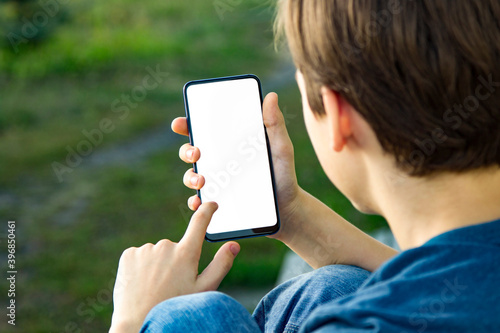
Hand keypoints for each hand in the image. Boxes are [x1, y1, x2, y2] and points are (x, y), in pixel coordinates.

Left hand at [110, 202, 239, 332]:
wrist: (137, 323)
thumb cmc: (176, 307)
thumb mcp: (203, 290)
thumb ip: (221, 265)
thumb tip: (234, 245)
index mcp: (187, 253)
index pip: (200, 223)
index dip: (207, 210)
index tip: (211, 204)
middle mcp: (166, 246)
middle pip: (175, 247)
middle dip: (174, 261)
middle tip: (170, 285)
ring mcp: (146, 249)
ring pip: (156, 253)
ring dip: (157, 266)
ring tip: (154, 288)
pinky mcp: (129, 254)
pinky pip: (139, 256)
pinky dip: (140, 267)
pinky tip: (141, 284)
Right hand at [171, 92, 300, 240]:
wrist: (289, 208)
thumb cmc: (283, 174)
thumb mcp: (281, 148)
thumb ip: (275, 124)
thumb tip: (270, 96)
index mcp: (230, 144)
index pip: (204, 130)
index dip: (187, 124)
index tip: (181, 123)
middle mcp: (219, 162)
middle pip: (191, 152)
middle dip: (186, 151)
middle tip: (195, 153)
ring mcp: (217, 183)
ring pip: (192, 177)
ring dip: (190, 177)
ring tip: (202, 181)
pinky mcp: (218, 203)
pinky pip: (200, 203)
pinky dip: (196, 202)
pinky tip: (200, 202)